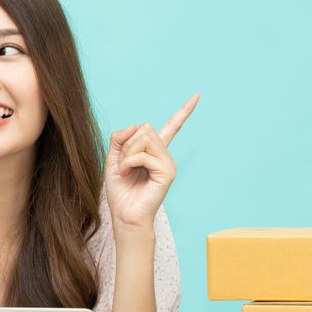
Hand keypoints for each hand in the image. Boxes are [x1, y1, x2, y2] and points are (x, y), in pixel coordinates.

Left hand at [105, 94, 198, 230]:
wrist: (125, 215)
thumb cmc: (120, 191)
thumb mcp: (114, 159)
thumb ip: (120, 139)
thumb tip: (136, 124)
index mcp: (155, 152)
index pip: (171, 127)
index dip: (183, 111)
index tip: (197, 96)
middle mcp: (165, 155)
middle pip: (145, 128)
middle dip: (128, 144)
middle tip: (124, 164)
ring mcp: (168, 163)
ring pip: (144, 139)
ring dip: (127, 154)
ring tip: (126, 171)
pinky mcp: (167, 172)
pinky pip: (144, 155)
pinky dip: (129, 162)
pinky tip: (127, 174)